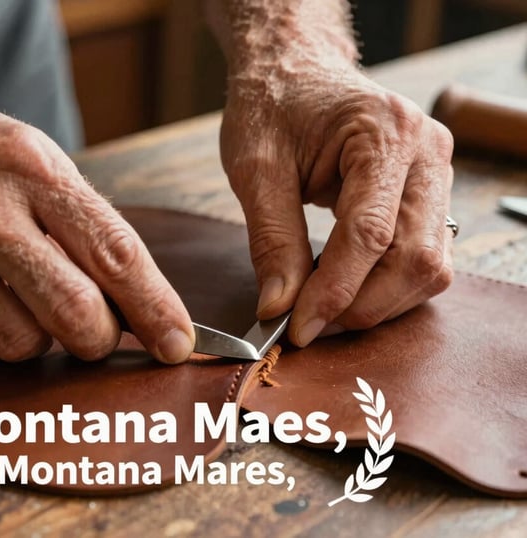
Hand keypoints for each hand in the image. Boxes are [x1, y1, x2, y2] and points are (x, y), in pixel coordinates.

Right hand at [0, 81, 194, 363]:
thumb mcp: (27, 153)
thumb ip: (79, 218)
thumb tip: (131, 295)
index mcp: (33, 171)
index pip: (117, 254)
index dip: (157, 309)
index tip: (178, 343)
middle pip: (76, 315)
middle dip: (97, 338)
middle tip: (92, 331)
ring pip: (22, 344)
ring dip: (32, 337)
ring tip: (11, 295)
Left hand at [220, 69, 453, 345]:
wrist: (296, 73)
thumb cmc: (273, 108)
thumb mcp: (256, 169)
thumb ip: (271, 240)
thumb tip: (279, 308)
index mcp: (384, 133)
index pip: (369, 233)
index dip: (334, 291)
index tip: (298, 329)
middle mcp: (426, 153)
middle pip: (413, 258)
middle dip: (360, 304)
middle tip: (308, 325)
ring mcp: (436, 174)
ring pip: (430, 267)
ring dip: (378, 303)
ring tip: (323, 309)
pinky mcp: (431, 195)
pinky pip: (426, 259)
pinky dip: (388, 287)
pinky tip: (348, 290)